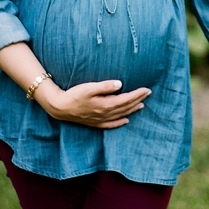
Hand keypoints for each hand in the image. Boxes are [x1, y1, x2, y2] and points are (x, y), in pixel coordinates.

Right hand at [36, 79, 150, 128]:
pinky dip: (120, 122)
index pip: (126, 99)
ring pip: (121, 115)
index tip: (147, 89)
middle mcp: (105, 113)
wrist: (60, 107)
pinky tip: (126, 120)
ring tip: (142, 105)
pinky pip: (111, 124)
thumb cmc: (74, 95)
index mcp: (105, 104)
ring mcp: (100, 119)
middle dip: (138, 100)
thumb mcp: (89, 87)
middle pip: (126, 107)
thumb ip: (105, 86)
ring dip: (132, 110)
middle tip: (148, 94)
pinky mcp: (94, 122)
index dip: (137, 94)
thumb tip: (120, 84)